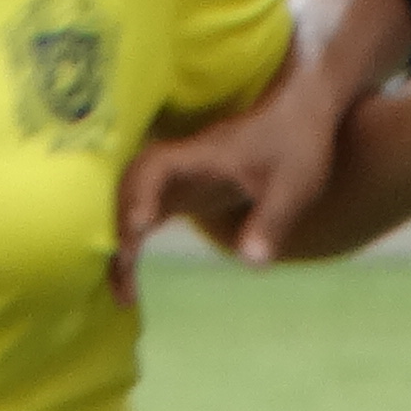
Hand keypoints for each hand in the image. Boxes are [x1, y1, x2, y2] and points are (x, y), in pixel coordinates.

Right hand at [117, 85, 339, 285]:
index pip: (155, 168)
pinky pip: (139, 220)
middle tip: (123, 274)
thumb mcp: (294, 185)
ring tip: (122, 293)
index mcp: (197, 154)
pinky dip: (129, 248)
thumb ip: (272, 221)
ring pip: (125, 208)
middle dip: (116, 230)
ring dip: (116, 245)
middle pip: (125, 192)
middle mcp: (173, 167)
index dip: (140, 194)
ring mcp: (169, 183)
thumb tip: (252, 263)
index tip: (139, 228)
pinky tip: (129, 281)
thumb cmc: (294, 144)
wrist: (292, 117)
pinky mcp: (173, 197)